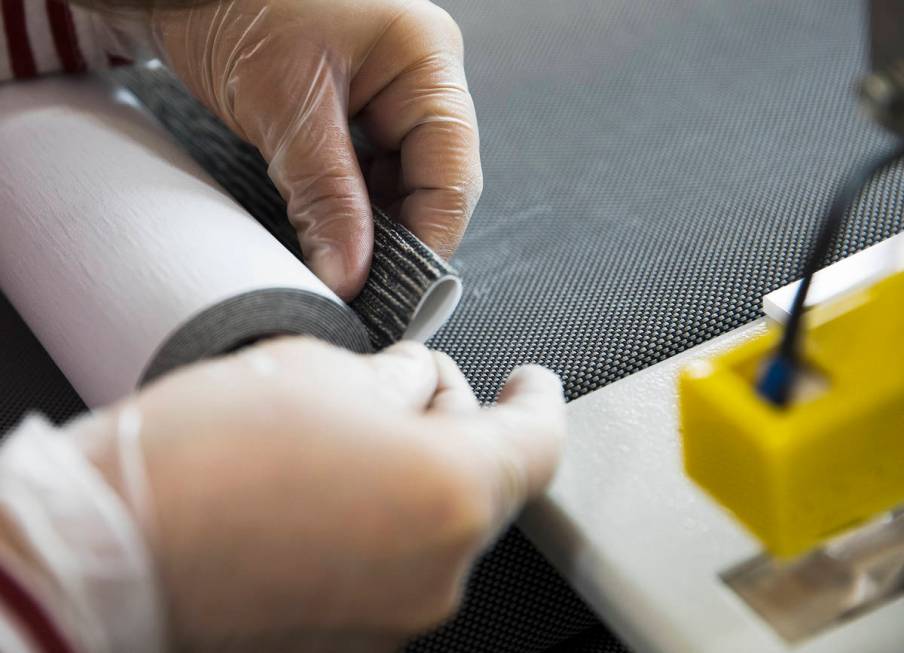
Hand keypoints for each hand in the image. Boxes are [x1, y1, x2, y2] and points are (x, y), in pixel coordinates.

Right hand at [78, 339, 563, 651]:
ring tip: (356, 425)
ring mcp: (398, 615)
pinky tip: (333, 481)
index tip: (530, 379)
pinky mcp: (354, 637)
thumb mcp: (317, 371)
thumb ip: (394, 377)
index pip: (538, 440)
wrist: (107, 553)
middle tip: (416, 380)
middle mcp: (439, 569)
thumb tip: (414, 382)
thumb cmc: (201, 460)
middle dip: (459, 421)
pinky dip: (385, 517)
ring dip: (418, 468)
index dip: (538, 398)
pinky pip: (397, 563)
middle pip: (486, 481)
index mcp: (450, 491)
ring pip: (440, 523)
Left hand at [151, 0, 482, 299]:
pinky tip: (330, 235)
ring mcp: (391, 96)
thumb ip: (325, 195)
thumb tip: (349, 276)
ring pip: (400, 186)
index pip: (451, 172)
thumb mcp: (284, 105)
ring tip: (340, 267)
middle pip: (434, 183)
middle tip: (363, 292)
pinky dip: (351, 212)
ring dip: (372, 230)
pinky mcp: (358, 114)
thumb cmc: (238, 1)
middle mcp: (419, 80)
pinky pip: (370, 177)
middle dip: (398, 240)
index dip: (428, 240)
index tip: (394, 296)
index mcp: (425, 59)